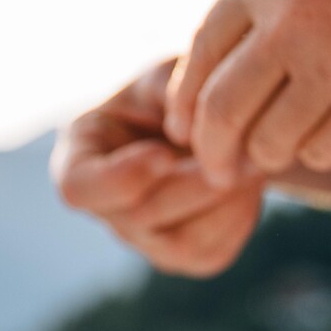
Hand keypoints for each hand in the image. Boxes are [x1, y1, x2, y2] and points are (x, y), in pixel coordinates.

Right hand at [53, 59, 264, 278]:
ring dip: (224, 202)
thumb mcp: (165, 74)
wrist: (208, 118)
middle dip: (194, 184)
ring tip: (252, 161)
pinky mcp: (184, 256)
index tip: (163, 152)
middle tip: (241, 149)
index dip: (120, 177)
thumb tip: (189, 130)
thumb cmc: (173, 90)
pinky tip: (250, 184)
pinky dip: (240, 218)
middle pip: (139, 218)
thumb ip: (170, 89)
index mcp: (80, 158)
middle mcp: (105, 209)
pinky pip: (212, 254)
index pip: (78, 188)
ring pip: (180, 245)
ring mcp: (143, 240)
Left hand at [164, 0, 330, 185]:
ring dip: (268, 154)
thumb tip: (210, 76)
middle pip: (223, 110)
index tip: (185, 129)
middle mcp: (297, 15)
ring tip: (275, 150)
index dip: (184, 103)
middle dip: (211, 151)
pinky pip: (326, 150)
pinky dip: (317, 153)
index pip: (199, 54)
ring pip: (273, 141)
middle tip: (216, 169)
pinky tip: (325, 137)